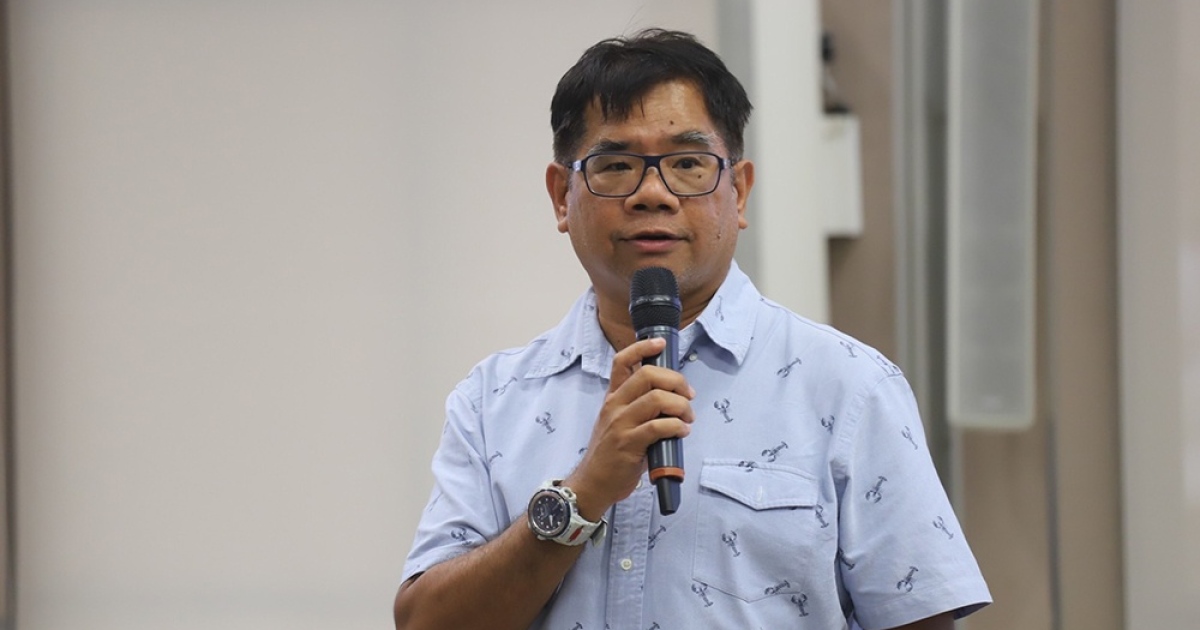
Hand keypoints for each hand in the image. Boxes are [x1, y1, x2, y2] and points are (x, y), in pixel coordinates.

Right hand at [565, 337, 694, 519]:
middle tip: (688, 395)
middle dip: (676, 380)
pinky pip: (658, 427)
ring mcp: (620, 424)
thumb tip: (672, 397)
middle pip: (647, 375)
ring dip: (681, 406)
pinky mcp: (628, 444)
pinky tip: (682, 432)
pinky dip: (676, 426)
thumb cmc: (611, 454)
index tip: (660, 344)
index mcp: (612, 397)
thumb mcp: (617, 423)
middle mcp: (614, 405)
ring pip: (657, 399)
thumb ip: (638, 407)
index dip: (642, 348)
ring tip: (688, 418)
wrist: (592, 483)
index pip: (622, 361)